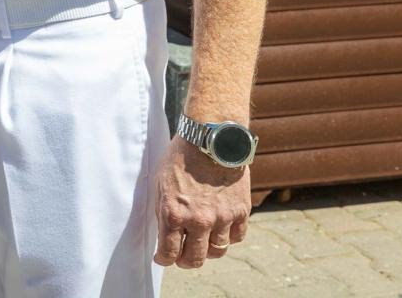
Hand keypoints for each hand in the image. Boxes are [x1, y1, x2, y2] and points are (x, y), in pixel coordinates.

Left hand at [153, 136, 251, 268]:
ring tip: (202, 243)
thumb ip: (163, 210)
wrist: (210, 139)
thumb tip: (164, 233)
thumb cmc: (180, 158)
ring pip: (217, 251)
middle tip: (183, 257)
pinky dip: (228, 237)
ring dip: (208, 250)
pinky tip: (220, 230)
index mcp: (173, 213)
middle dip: (186, 261)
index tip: (164, 258)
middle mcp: (198, 220)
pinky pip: (236, 237)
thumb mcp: (160, 182)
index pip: (169, 253)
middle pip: (195, 259)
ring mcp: (222, 218)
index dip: (165, 260)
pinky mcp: (241, 211)